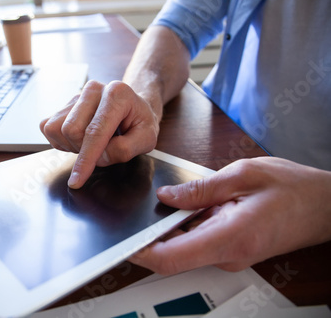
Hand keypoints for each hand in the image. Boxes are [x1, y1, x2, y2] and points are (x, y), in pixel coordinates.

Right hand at [40, 80, 159, 188]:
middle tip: (102, 150)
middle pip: (71, 130)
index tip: (77, 179)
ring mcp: (76, 95)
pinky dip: (62, 141)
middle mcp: (93, 90)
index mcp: (117, 94)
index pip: (95, 131)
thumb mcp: (147, 139)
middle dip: (83, 151)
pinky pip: (49, 128)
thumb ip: (126, 150)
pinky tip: (80, 140)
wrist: (133, 107)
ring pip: (57, 129)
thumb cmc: (140, 122)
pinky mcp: (64, 104)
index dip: (86, 159)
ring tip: (91, 143)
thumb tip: (100, 157)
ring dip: (72, 146)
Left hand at [129, 157, 330, 275]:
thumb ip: (200, 189)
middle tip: (141, 207)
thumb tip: (167, 196)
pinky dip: (187, 225)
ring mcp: (228, 255)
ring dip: (171, 226)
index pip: (170, 258)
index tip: (122, 241)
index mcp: (228, 238)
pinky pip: (198, 241)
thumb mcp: (243, 175)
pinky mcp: (230, 250)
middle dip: (150, 234)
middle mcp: (226, 255)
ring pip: (183, 247)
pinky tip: (191, 204)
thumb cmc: (292, 188)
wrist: (324, 206)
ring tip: (173, 198)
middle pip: (172, 254)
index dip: (140, 253)